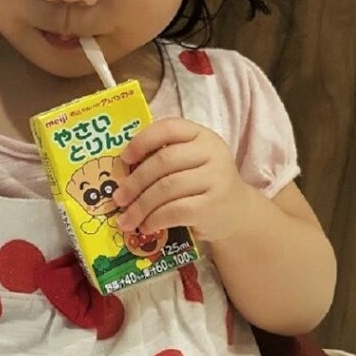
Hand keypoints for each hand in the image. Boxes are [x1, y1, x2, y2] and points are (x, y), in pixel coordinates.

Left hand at [113, 118, 256, 242]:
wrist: (237, 212)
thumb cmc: (203, 185)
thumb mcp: (190, 163)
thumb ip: (163, 159)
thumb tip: (120, 175)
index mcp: (201, 135)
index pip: (168, 128)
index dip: (142, 141)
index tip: (124, 159)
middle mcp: (212, 153)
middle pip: (163, 162)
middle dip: (135, 182)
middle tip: (118, 198)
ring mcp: (216, 179)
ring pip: (167, 188)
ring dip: (141, 206)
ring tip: (126, 219)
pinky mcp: (213, 206)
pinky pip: (176, 211)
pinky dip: (155, 220)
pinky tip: (147, 227)